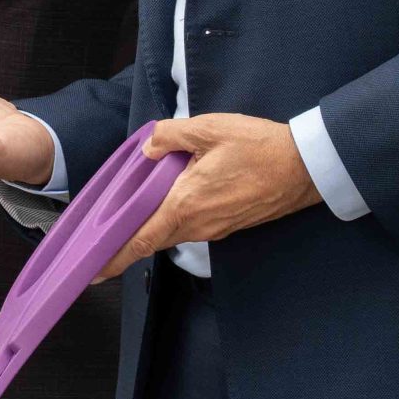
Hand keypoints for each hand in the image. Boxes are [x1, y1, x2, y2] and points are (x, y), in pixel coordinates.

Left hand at [95, 113, 322, 281]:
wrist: (306, 167)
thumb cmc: (261, 147)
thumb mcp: (211, 128)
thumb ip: (172, 135)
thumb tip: (150, 147)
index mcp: (185, 203)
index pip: (140, 238)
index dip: (114, 256)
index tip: (93, 269)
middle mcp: (198, 224)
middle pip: (152, 239)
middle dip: (126, 242)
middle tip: (101, 241)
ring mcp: (215, 228)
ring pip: (172, 233)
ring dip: (151, 228)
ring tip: (132, 215)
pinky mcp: (229, 225)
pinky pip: (191, 227)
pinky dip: (173, 220)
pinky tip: (171, 201)